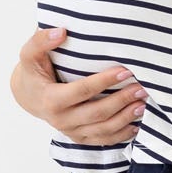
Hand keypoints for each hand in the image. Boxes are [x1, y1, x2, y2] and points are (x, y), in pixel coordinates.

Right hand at [11, 26, 147, 145]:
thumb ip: (41, 41)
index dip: (105, 82)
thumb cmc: (34, 72)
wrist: (29, 96)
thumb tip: (61, 32)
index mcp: (51, 100)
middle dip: (121, 101)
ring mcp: (71, 131)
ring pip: (103, 129)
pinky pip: (103, 140)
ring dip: (125, 118)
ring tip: (142, 104)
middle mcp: (61, 120)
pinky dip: (121, 134)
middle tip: (141, 88)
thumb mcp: (30, 54)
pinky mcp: (79, 137)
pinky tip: (136, 124)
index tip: (125, 71)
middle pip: (97, 113)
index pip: (82, 91)